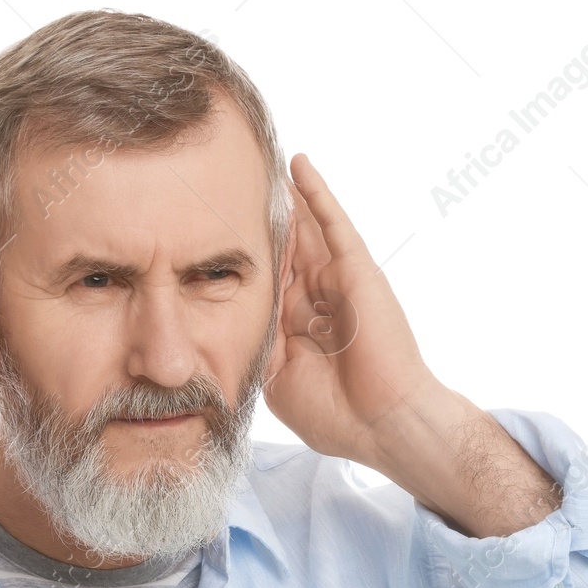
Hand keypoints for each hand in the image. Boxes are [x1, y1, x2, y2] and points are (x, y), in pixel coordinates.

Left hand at [262, 153, 559, 537]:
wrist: (381, 424)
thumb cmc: (336, 414)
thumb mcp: (277, 379)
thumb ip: (259, 343)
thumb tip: (230, 314)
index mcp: (296, 328)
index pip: (263, 284)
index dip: (240, 261)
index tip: (205, 234)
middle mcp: (315, 299)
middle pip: (281, 250)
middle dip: (259, 222)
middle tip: (224, 184)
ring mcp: (336, 281)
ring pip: (303, 229)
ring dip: (284, 198)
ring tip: (257, 162)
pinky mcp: (355, 269)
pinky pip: (332, 222)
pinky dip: (316, 192)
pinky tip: (298, 163)